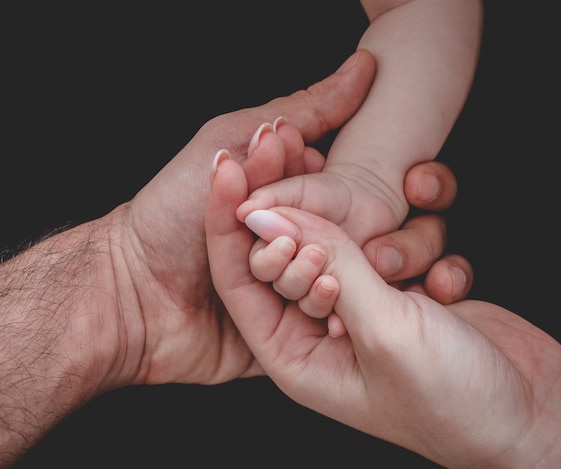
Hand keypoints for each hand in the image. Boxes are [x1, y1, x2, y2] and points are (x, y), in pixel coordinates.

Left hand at [109, 49, 468, 387]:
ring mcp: (291, 282)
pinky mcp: (293, 326)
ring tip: (297, 257)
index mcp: (281, 194)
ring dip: (317, 262)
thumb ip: (297, 113)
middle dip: (318, 222)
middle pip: (336, 227)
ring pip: (335, 270)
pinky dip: (326, 303)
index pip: (329, 181)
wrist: (131, 294)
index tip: (307, 170)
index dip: (322, 177)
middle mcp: (291, 236)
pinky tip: (327, 295)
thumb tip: (362, 69)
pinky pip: (324, 315)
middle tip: (296, 223)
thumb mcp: (228, 142)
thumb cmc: (171, 212)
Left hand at [205, 161, 560, 467]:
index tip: (235, 168)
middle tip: (327, 179)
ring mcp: (366, 311)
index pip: (241, 280)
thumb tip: (271, 217)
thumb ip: (330, 263)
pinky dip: (425, 259)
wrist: (531, 414)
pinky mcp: (405, 296)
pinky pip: (398, 253)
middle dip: (315, 225)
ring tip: (413, 276)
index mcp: (296, 356)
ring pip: (352, 248)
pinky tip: (448, 288)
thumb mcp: (383, 329)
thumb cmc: (451, 398)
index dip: (231, 225)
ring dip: (389, 246)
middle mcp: (324, 331)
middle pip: (295, 257)